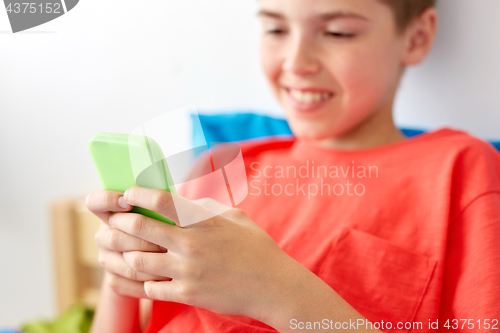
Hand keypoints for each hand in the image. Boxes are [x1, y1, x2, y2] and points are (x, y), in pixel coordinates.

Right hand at [86, 190, 170, 297]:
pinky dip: (151, 279)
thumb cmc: (165, 223)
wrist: (163, 256)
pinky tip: (169, 275)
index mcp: (110, 212)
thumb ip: (158, 203)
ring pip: (127, 262)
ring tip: (174, 256)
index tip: (127, 201)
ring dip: (152, 259)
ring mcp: (107, 259)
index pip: (95, 202)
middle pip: (114, 237)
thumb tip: (168, 200)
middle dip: (142, 238)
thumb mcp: (161, 210)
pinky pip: (131, 282)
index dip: (108, 200)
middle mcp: (104, 235)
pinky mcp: (114, 280)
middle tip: (165, 238)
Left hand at [110, 186, 299, 321]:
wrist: (272, 286)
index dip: (137, 194)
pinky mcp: (187, 294)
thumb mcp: (234, 217)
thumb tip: (181, 201)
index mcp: (202, 221)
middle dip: (119, 222)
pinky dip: (145, 281)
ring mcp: (187, 271)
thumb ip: (205, 207)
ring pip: (137, 261)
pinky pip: (150, 288)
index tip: (128, 195)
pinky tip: (147, 276)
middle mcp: (190, 244)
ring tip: (124, 249)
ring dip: (126, 254)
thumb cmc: (255, 247)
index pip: (159, 201)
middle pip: (138, 228)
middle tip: (114, 221)